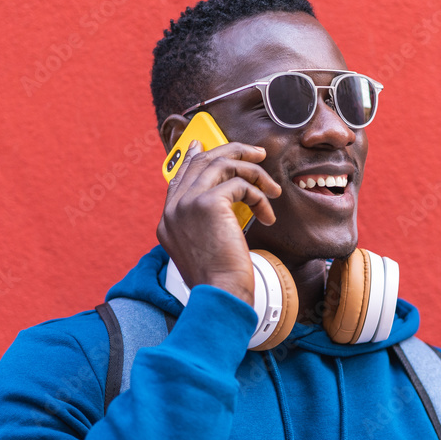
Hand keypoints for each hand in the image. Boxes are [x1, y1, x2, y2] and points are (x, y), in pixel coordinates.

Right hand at [157, 141, 281, 305]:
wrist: (220, 294)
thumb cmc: (220, 279)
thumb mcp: (204, 248)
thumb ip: (204, 221)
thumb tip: (224, 198)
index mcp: (168, 219)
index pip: (179, 175)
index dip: (193, 156)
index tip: (204, 144)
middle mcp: (173, 208)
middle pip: (202, 162)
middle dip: (233, 152)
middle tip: (258, 154)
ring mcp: (187, 204)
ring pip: (223, 165)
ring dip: (253, 173)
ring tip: (272, 190)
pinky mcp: (207, 204)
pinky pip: (241, 185)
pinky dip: (260, 197)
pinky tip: (267, 215)